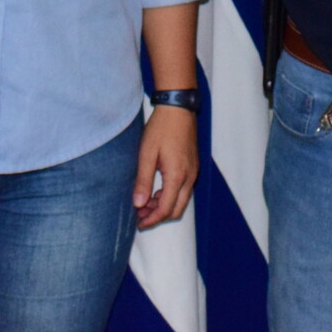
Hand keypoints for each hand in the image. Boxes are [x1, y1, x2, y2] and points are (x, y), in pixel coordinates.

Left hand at [133, 105, 198, 228]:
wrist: (178, 108)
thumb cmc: (161, 129)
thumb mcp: (146, 154)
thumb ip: (143, 181)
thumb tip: (138, 204)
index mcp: (177, 176)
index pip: (166, 209)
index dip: (152, 220)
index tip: (138, 223)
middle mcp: (189, 177)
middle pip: (177, 209)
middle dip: (159, 216)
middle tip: (140, 215)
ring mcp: (193, 171)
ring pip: (181, 200)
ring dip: (164, 206)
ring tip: (145, 202)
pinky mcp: (193, 165)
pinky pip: (184, 189)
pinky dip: (170, 195)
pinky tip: (156, 190)